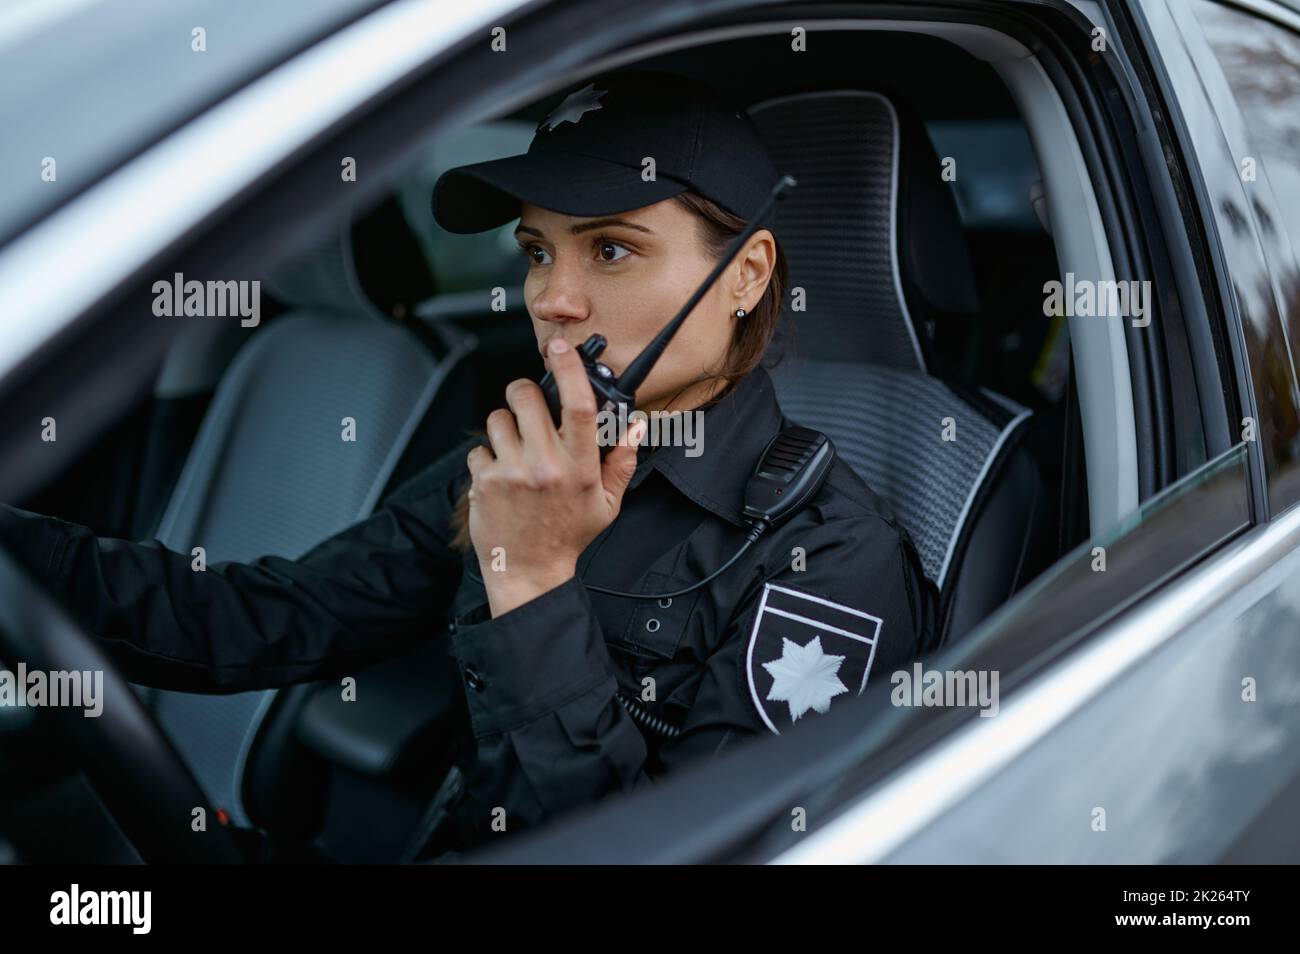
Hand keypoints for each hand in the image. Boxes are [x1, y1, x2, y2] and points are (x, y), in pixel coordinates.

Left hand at [465, 339, 646, 617]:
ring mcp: (512, 473)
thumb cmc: (569, 535)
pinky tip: (501, 475)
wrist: (529, 572)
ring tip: (517, 449)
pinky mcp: (484, 483)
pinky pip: (478, 448)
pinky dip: (487, 457)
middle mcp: (546, 466)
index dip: (569, 368)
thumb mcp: (608, 503)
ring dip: (506, 426)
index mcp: (580, 467)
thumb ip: (623, 460)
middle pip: (526, 397)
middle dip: (525, 392)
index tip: (559, 348)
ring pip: (498, 418)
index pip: (578, 405)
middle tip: (530, 408)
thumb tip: (636, 424)